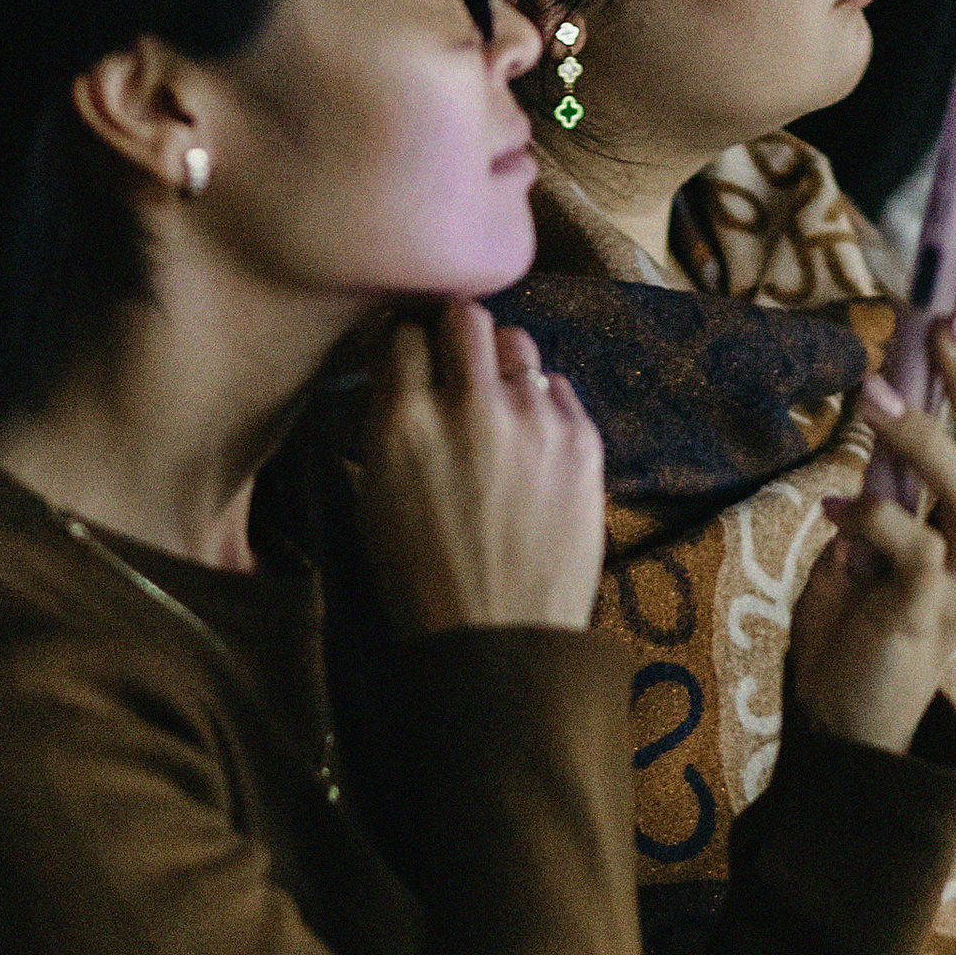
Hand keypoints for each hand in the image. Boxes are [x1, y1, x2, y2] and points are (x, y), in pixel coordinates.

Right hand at [354, 301, 605, 637]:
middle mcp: (470, 406)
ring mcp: (533, 419)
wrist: (502, 638)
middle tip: (453, 365)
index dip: (406, 343)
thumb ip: (384, 425)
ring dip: (500, 364)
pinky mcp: (581, 439)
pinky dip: (541, 403)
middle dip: (455, 334)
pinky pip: (557, 387)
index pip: (403, 332)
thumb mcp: (373, 499)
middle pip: (465, 315)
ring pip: (516, 343)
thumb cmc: (423, 579)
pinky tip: (528, 443)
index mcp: (404, 421)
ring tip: (495, 406)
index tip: (411, 358)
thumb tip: (396, 375)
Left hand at [791, 302, 955, 752]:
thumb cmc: (856, 632)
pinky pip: (915, 552)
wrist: (845, 734)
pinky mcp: (926, 618)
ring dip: (927, 438)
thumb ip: (884, 491)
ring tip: (877, 393)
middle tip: (945, 320)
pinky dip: (874, 520)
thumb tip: (881, 413)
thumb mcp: (868, 546)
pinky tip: (834, 506)